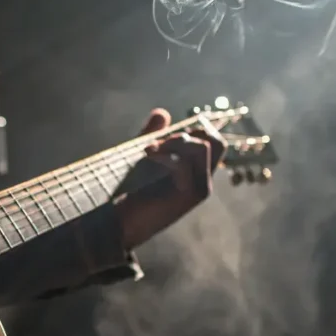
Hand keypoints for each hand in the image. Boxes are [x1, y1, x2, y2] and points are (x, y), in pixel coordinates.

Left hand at [115, 108, 226, 249]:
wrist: (117, 223)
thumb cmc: (130, 192)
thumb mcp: (145, 158)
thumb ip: (154, 136)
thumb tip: (162, 112)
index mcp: (197, 173)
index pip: (215, 142)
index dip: (194, 130)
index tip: (165, 137)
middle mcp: (203, 182)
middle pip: (217, 143)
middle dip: (188, 133)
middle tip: (159, 143)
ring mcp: (199, 190)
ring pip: (203, 147)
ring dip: (174, 141)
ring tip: (148, 150)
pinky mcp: (188, 196)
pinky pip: (185, 163)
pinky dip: (164, 153)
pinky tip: (146, 155)